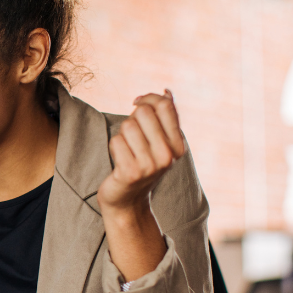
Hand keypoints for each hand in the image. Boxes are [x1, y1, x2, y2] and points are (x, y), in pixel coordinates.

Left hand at [98, 90, 185, 213]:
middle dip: (132, 119)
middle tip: (132, 138)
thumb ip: (164, 118)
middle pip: (143, 112)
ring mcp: (150, 166)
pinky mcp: (130, 173)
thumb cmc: (141, 165)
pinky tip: (119, 161)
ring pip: (127, 126)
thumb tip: (166, 92)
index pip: (165, 105)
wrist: (128, 201)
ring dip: (122, 135)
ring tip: (127, 151)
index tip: (136, 104)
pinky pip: (116, 141)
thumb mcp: (159, 143)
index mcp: (178, 146)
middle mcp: (168, 156)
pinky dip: (114, 147)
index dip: (147, 98)